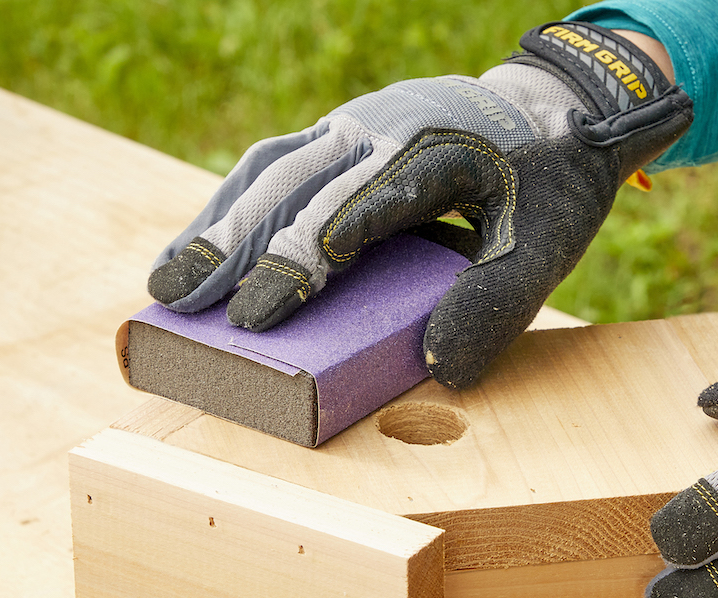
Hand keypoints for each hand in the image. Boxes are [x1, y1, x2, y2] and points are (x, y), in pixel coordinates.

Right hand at [147, 22, 691, 387]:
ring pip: (271, 171)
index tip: (260, 315)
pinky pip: (277, 166)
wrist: (552, 108)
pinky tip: (205, 246)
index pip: (355, 210)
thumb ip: (498, 303)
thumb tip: (440, 368)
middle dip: (232, 245)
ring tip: (165, 282)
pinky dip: (234, 206)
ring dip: (216, 225)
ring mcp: (354, 127)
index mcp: (432, 153)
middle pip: (292, 185)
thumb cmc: (547, 185)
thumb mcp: (545, 246)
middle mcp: (380, 129)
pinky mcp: (339, 136)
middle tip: (176, 299)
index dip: (302, 262)